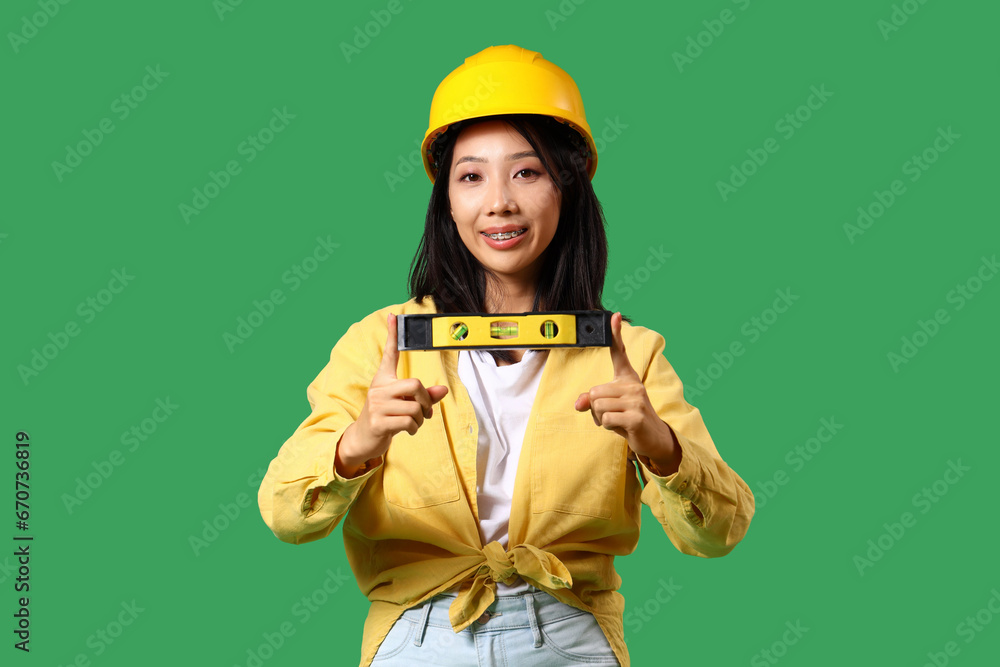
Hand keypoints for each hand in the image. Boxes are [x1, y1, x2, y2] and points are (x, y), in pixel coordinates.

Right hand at [337, 313, 448, 475]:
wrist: (363, 439)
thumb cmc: (386, 418)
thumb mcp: (403, 404)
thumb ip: (423, 396)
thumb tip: (443, 389)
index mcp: (383, 380)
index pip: (389, 354)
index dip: (392, 336)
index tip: (393, 316)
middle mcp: (378, 389)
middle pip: (415, 384)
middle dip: (427, 400)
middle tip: (426, 411)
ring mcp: (377, 406)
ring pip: (415, 407)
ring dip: (421, 418)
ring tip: (414, 423)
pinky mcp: (378, 422)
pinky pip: (409, 421)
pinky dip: (414, 428)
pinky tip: (408, 430)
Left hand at [574, 312, 678, 467]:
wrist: (653, 438)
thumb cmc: (628, 418)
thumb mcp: (609, 407)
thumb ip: (592, 401)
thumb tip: (578, 404)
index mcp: (628, 378)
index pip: (619, 353)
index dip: (615, 334)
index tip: (614, 315)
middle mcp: (633, 384)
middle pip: (595, 392)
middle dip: (596, 408)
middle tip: (612, 414)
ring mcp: (636, 399)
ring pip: (598, 406)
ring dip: (601, 419)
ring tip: (618, 420)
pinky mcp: (636, 416)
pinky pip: (606, 419)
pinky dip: (608, 427)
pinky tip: (622, 427)